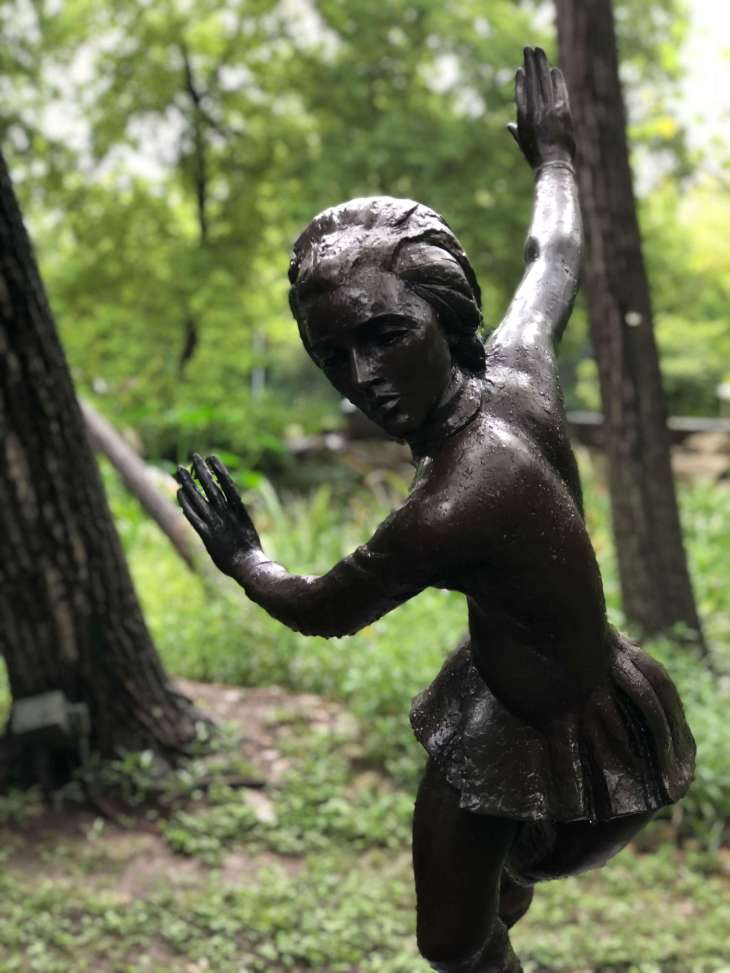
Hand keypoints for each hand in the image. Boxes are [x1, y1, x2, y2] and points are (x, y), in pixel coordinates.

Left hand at [176, 453, 260, 575]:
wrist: (248, 567)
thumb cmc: (250, 553)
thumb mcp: (247, 530)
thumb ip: (238, 517)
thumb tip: (233, 505)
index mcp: (239, 510)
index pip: (227, 485)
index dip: (219, 470)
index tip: (212, 457)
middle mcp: (226, 514)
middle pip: (211, 488)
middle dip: (202, 472)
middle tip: (194, 457)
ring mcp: (216, 523)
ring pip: (200, 499)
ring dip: (189, 483)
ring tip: (180, 470)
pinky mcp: (206, 535)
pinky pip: (193, 516)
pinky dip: (186, 504)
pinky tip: (179, 492)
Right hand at [507, 47, 574, 169]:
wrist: (553, 166)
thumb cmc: (537, 158)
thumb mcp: (523, 145)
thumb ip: (516, 132)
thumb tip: (509, 126)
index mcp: (523, 120)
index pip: (520, 94)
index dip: (520, 80)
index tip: (520, 69)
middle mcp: (534, 112)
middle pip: (531, 82)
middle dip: (530, 64)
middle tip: (528, 49)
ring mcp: (549, 111)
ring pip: (544, 82)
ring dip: (542, 65)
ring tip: (539, 52)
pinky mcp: (562, 112)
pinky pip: (559, 91)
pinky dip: (556, 80)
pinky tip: (554, 70)